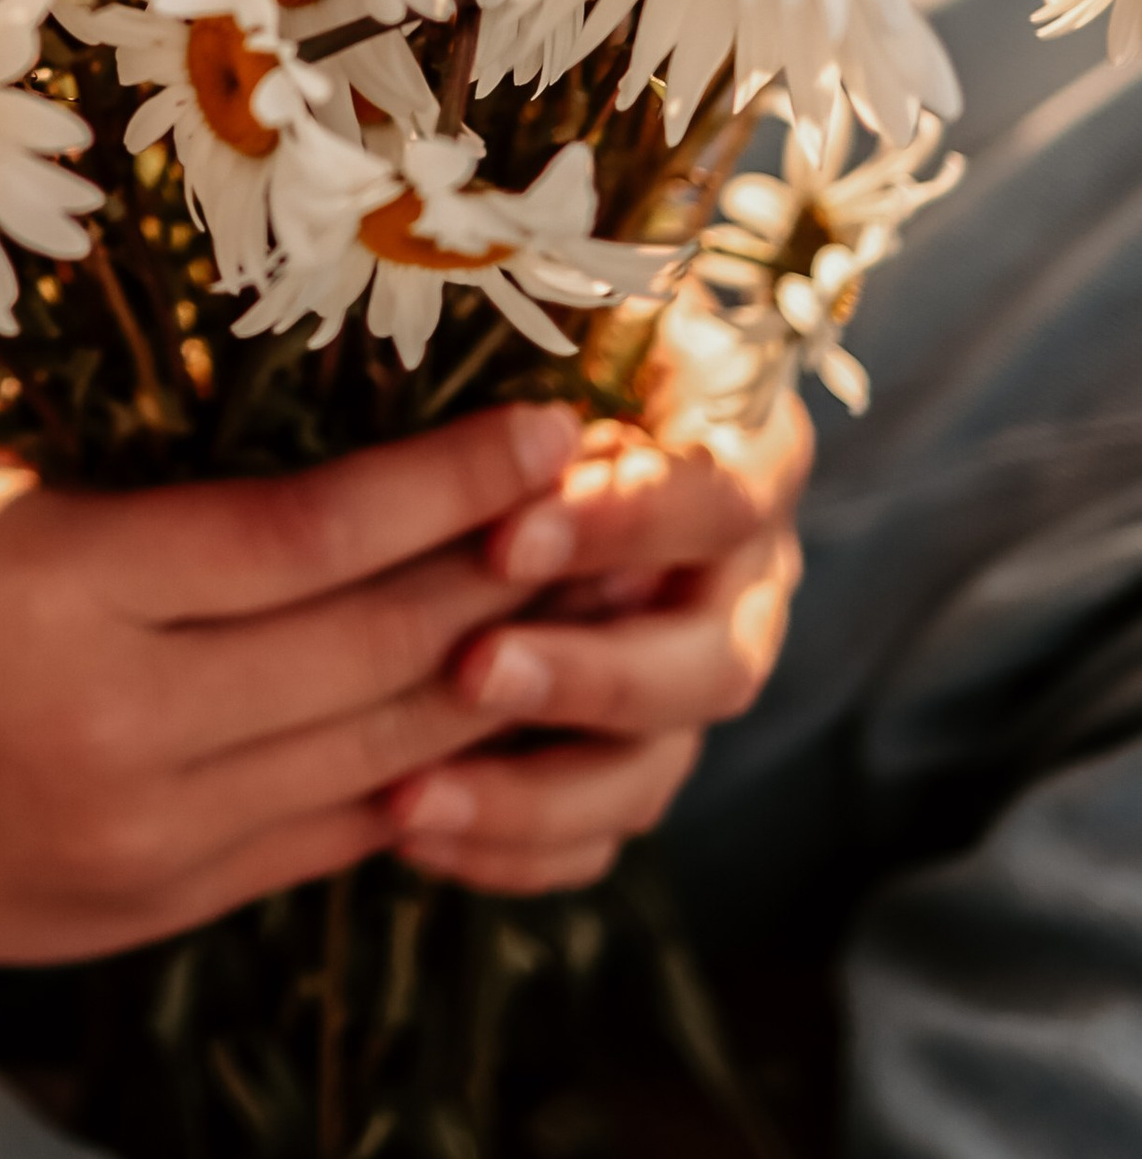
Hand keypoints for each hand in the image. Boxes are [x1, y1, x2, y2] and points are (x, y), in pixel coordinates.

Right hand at [0, 382, 588, 970]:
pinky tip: (482, 697)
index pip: (305, 537)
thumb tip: (278, 324)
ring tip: (581, 598)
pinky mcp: (158, 907)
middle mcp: (116, 728)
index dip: (445, 483)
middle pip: (371, 648)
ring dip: (496, 674)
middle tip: (604, 498)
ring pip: (381, 754)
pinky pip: (333, 833)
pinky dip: (422, 766)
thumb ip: (108, 409)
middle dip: (506, 570)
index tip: (546, 424)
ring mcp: (146, 837)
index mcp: (61, 593)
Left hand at [380, 374, 810, 895]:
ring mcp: (692, 678)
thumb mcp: (560, 310)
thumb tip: (499, 394)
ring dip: (537, 792)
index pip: (724, 497)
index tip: (508, 532)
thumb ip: (553, 344)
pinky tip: (414, 836)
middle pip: (712, 664)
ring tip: (413, 797)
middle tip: (470, 671)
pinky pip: (598, 837)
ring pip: (656, 770)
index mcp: (745, 455)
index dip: (628, 523)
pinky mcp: (636, 756)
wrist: (521, 406)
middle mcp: (743, 582)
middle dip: (588, 677)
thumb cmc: (537, 335)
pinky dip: (513, 848)